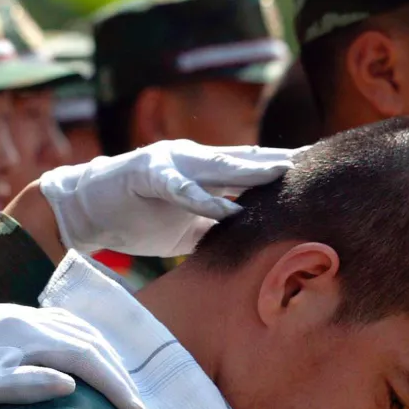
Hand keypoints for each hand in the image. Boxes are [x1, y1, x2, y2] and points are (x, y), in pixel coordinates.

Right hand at [39, 139, 307, 256]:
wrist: (87, 211)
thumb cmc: (140, 217)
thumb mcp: (188, 226)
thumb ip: (218, 227)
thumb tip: (253, 247)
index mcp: (203, 171)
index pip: (250, 168)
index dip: (282, 170)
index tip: (321, 173)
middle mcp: (191, 160)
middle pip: (243, 160)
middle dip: (278, 162)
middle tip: (316, 164)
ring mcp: (169, 164)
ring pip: (217, 165)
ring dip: (249, 169)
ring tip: (281, 172)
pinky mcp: (146, 175)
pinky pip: (180, 188)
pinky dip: (203, 198)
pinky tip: (228, 208)